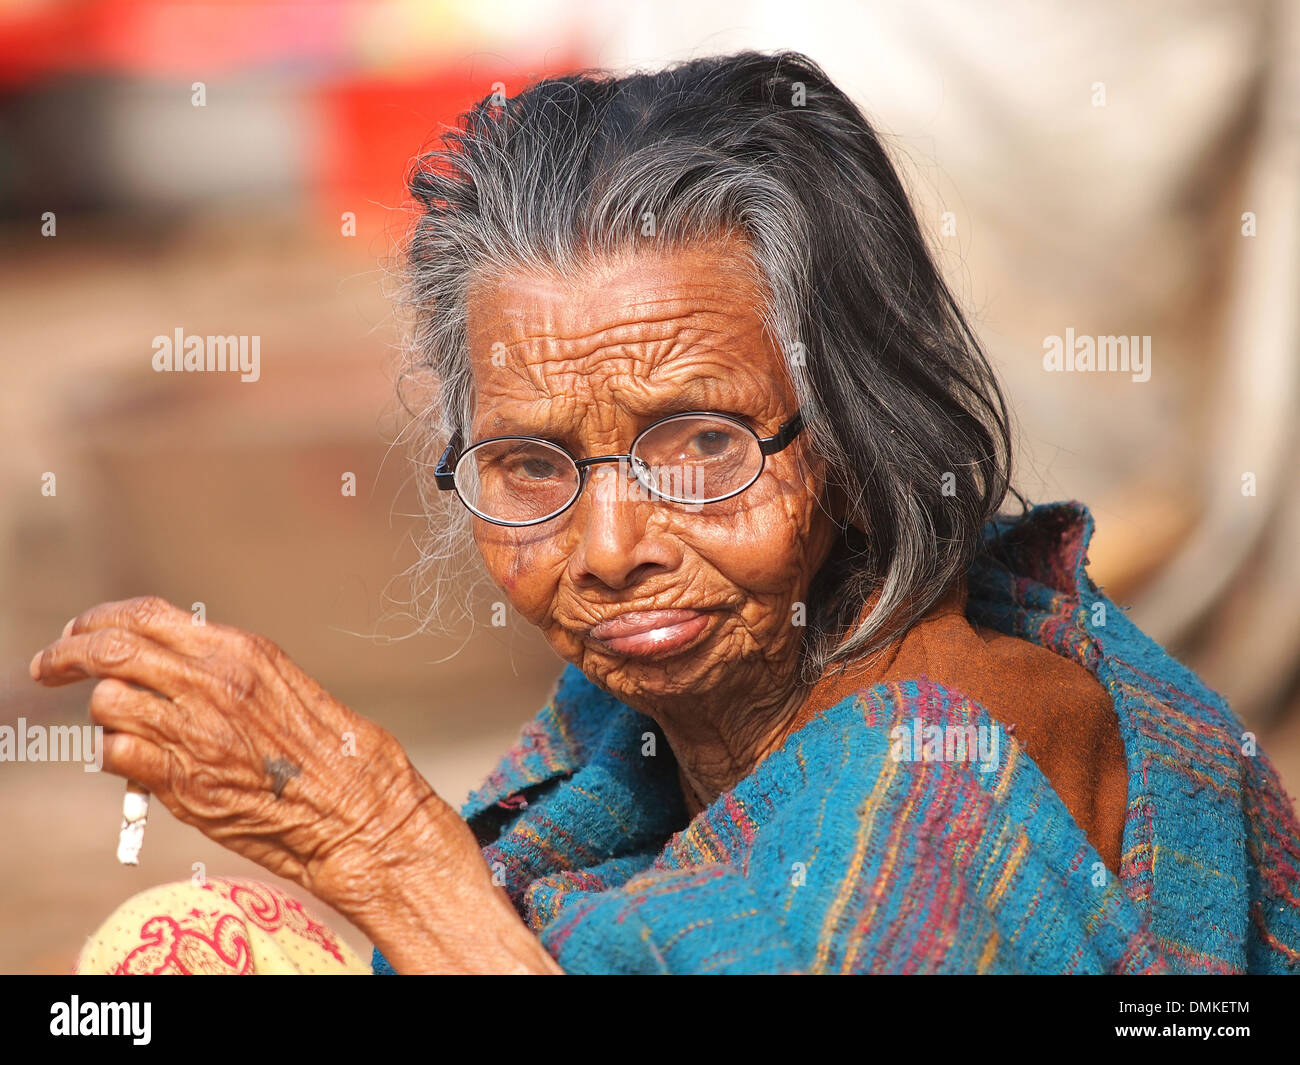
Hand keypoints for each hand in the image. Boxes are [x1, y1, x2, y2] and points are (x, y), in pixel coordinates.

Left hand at [28, 595, 441, 910]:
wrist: (352, 807)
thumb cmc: (328, 748)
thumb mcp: (279, 681)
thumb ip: (221, 668)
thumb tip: (163, 662)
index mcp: (237, 651)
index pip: (142, 615)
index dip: (96, 620)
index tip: (76, 633)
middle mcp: (210, 683)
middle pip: (108, 651)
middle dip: (66, 656)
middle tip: (48, 666)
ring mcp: (194, 732)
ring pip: (106, 704)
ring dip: (106, 715)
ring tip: (127, 726)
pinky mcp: (183, 783)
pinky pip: (116, 756)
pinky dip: (118, 756)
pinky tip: (140, 761)